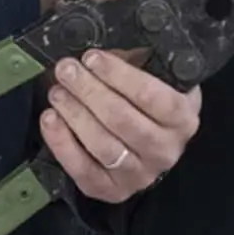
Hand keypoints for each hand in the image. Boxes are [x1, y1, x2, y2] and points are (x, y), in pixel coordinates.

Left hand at [40, 50, 200, 203]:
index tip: (92, 57)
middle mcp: (167, 149)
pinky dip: (63, 144)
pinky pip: (85, 172)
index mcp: (183, 116)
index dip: (118, 75)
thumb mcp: (151, 71)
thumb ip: (134, 58)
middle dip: (89, 90)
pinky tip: (50, 119)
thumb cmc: (144, 96)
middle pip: (123, 120)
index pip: (153, 96)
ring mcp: (141, 174)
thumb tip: (98, 43)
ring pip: (104, 146)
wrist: (147, 139)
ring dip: (75, 114)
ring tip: (57, 92)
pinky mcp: (114, 191)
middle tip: (66, 69)